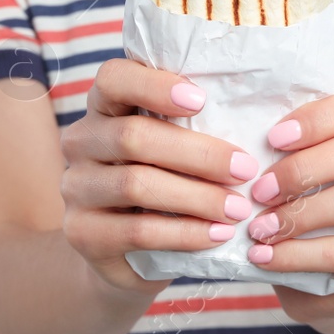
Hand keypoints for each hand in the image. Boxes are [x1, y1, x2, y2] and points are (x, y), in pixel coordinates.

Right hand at [61, 58, 261, 294]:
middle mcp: (81, 142)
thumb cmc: (166, 186)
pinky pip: (137, 230)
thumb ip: (193, 126)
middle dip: (198, 153)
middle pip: (133, 136)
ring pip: (136, 184)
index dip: (154, 84)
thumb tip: (257, 111)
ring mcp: (75, 188)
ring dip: (197, 197)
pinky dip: (185, 233)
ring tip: (238, 209)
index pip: (113, 78)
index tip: (202, 99)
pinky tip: (218, 235)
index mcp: (103, 108)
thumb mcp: (173, 151)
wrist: (129, 255)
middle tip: (246, 169)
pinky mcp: (81, 234)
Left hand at [243, 85, 333, 322]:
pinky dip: (296, 253)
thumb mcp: (305, 176)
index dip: (322, 116)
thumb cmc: (310, 217)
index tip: (274, 137)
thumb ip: (293, 149)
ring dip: (299, 212)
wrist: (328, 283)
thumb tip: (245, 128)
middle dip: (304, 167)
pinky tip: (264, 255)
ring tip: (258, 227)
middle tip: (259, 189)